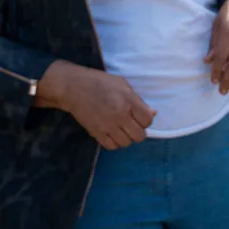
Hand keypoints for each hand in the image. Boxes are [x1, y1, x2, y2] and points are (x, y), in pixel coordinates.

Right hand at [36, 61, 155, 149]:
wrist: (75, 88)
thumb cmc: (101, 82)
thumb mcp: (123, 85)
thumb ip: (138, 101)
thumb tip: (153, 113)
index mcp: (128, 102)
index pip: (147, 121)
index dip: (146, 120)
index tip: (139, 117)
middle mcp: (120, 116)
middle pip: (139, 136)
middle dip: (138, 131)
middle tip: (131, 125)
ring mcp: (108, 126)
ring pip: (126, 143)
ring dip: (126, 137)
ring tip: (121, 129)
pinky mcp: (96, 133)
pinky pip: (111, 146)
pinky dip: (114, 142)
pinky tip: (112, 134)